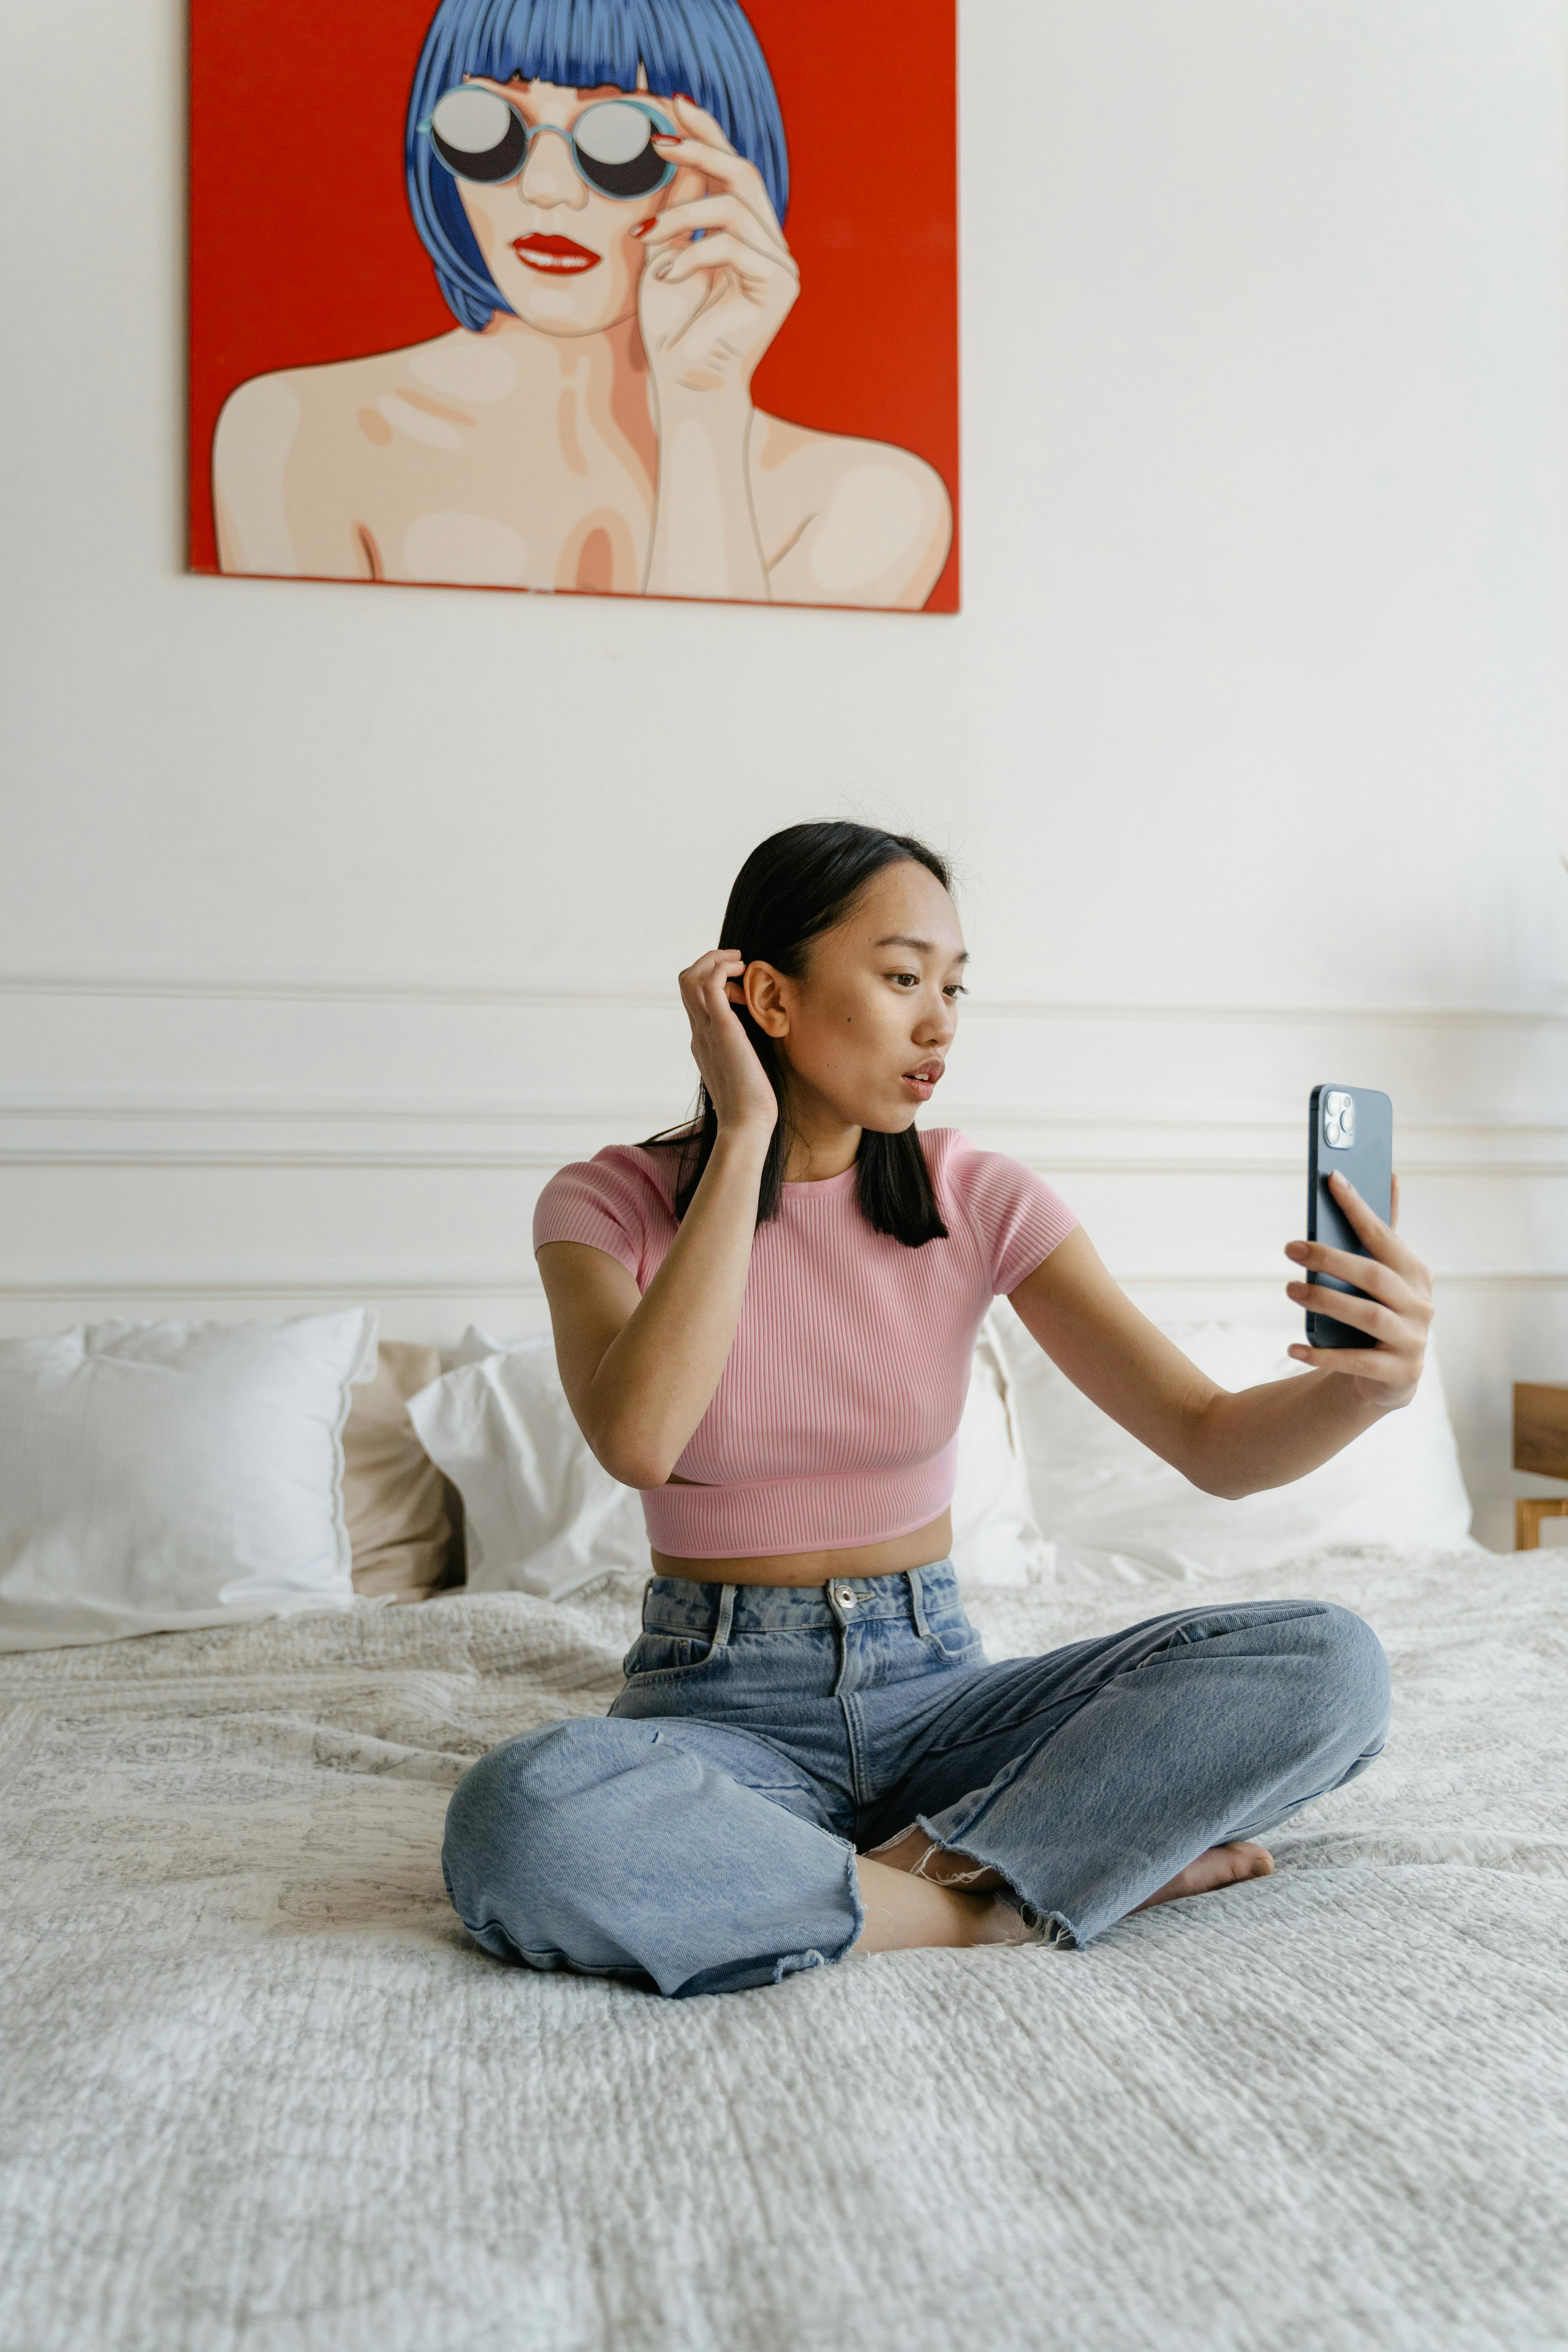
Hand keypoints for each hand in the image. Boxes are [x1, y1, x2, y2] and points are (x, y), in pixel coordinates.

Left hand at [636, 94, 798, 398]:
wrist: (685, 385)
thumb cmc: (671, 332)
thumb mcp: (664, 254)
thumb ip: (678, 208)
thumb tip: (680, 155)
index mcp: (744, 237)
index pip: (730, 173)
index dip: (708, 134)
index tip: (675, 103)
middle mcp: (767, 246)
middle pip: (743, 174)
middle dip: (701, 150)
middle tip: (660, 141)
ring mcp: (779, 266)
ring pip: (732, 207)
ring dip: (681, 216)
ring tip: (647, 239)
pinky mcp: (780, 286)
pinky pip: (733, 246)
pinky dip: (693, 256)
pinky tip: (669, 275)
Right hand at [677, 950, 777, 1139]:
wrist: (746, 1124)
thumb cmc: (752, 1103)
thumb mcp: (743, 1069)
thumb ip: (742, 1050)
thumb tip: (754, 1038)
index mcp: (702, 1041)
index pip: (694, 999)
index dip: (714, 981)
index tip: (739, 983)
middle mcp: (698, 1032)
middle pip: (685, 982)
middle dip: (709, 962)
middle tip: (737, 961)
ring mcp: (705, 1030)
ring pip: (690, 978)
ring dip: (714, 960)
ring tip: (740, 962)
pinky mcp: (721, 1028)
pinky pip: (709, 985)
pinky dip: (721, 969)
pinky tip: (743, 973)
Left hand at [1283, 1171, 1432, 1406]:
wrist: (1389, 1377)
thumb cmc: (1379, 1312)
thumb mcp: (1383, 1275)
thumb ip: (1384, 1232)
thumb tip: (1392, 1176)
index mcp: (1416, 1274)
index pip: (1384, 1236)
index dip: (1359, 1208)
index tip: (1333, 1179)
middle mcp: (1421, 1305)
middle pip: (1374, 1276)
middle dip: (1331, 1259)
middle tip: (1290, 1247)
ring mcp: (1413, 1340)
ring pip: (1367, 1316)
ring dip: (1325, 1301)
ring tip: (1290, 1288)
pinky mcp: (1399, 1373)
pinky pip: (1356, 1361)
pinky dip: (1322, 1355)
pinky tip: (1292, 1347)